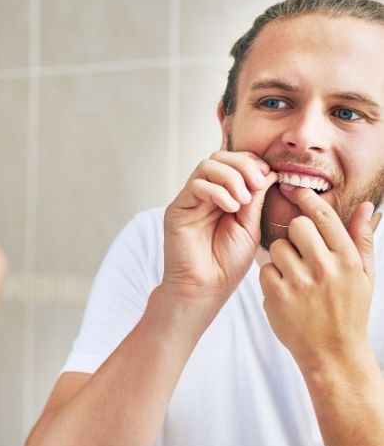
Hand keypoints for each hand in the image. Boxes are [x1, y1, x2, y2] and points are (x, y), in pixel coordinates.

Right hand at [161, 150, 276, 318]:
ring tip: (242, 201)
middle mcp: (206, 195)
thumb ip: (255, 199)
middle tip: (256, 185)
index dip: (252, 164)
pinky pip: (197, 185)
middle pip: (220, 157)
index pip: (235, 163)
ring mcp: (191, 200)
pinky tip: (229, 208)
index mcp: (224, 197)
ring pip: (207, 165)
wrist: (205, 288)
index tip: (267, 178)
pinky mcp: (178, 208)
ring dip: (231, 177)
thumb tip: (269, 172)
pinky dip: (217, 191)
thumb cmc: (227, 264)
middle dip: (243, 165)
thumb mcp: (250, 227)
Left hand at [259, 185, 380, 368]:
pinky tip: (285, 291)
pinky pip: (264, 270)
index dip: (307, 198)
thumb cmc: (349, 311)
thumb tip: (367, 206)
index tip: (295, 190)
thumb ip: (362, 239)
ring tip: (294, 275)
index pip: (323, 216)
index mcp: (347, 260)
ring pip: (276, 247)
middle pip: (296, 226)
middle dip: (295, 233)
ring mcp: (298, 282)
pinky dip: (270, 278)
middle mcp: (324, 268)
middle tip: (300, 249)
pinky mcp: (277, 296)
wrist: (333, 353)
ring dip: (281, 257)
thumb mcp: (365, 276)